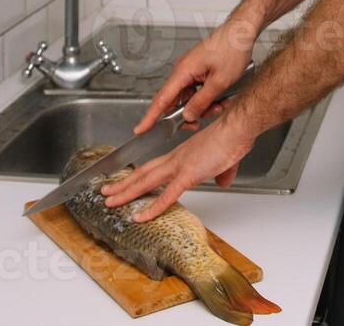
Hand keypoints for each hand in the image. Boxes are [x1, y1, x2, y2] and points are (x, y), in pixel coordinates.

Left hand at [101, 115, 255, 221]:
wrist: (237, 127)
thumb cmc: (233, 138)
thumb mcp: (225, 161)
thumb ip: (221, 173)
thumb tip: (222, 181)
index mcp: (181, 155)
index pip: (152, 167)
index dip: (136, 176)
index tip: (124, 183)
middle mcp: (175, 159)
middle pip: (142, 173)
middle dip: (122, 184)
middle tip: (106, 192)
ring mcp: (179, 166)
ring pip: (146, 181)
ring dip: (126, 192)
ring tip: (111, 201)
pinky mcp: (188, 174)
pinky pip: (167, 195)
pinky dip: (153, 207)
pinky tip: (141, 216)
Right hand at [133, 19, 257, 134]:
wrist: (241, 32)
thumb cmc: (232, 49)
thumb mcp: (219, 82)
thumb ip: (201, 101)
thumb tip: (187, 115)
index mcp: (183, 71)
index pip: (161, 99)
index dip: (149, 117)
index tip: (140, 129)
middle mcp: (182, 70)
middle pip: (174, 101)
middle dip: (186, 115)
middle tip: (197, 124)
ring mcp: (190, 69)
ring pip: (188, 97)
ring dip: (201, 106)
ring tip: (219, 105)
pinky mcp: (198, 69)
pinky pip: (196, 89)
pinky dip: (205, 97)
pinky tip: (220, 98)